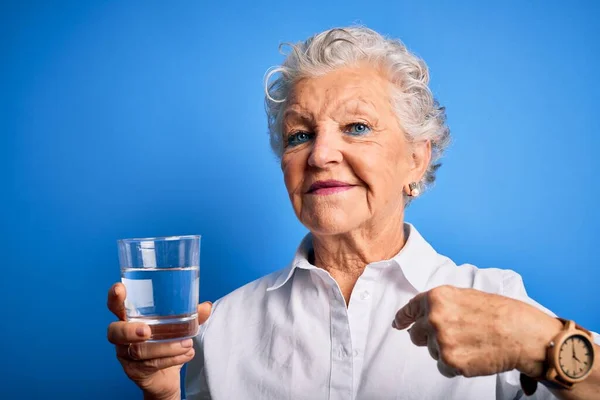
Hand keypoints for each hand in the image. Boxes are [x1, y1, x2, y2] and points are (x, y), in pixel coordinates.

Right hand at [107, 283, 212, 399]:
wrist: (165, 377)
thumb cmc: (166, 343)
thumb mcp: (178, 328)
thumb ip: (191, 316)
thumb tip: (206, 306)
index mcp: (131, 318)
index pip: (116, 306)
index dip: (114, 297)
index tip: (119, 289)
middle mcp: (123, 337)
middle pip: (115, 332)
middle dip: (129, 331)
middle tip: (147, 331)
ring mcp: (126, 355)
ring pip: (138, 351)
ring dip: (165, 347)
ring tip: (186, 343)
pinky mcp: (135, 371)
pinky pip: (150, 365)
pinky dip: (172, 359)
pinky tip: (187, 354)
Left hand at [393, 285, 561, 378]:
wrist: (522, 334)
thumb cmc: (500, 313)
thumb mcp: (466, 296)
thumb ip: (442, 304)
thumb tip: (425, 313)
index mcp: (437, 298)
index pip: (410, 309)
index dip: (403, 318)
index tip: (399, 324)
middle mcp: (434, 318)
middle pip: (416, 334)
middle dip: (427, 337)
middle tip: (448, 337)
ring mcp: (440, 341)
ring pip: (432, 351)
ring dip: (446, 350)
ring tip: (470, 343)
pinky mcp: (450, 361)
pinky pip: (443, 367)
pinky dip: (454, 365)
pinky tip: (472, 355)